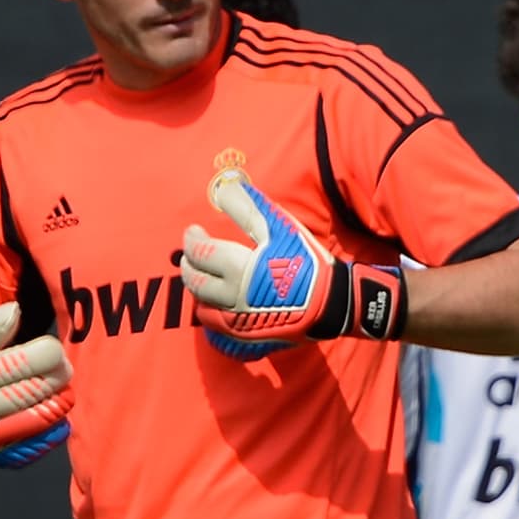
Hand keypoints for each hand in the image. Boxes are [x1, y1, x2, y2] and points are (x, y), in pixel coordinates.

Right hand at [0, 302, 72, 464]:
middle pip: (26, 394)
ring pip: (36, 421)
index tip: (55, 348)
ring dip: (58, 403)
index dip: (40, 356)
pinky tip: (58, 414)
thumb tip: (16, 310)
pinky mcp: (6, 459)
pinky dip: (56, 428)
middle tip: (66, 367)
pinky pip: (41, 444)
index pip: (9, 366)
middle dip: (53, 378)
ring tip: (65, 390)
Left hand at [181, 170, 405, 357]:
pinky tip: (215, 301)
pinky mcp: (245, 334)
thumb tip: (225, 184)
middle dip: (188, 264)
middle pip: (195, 281)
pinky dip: (209, 311)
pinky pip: (215, 326)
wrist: (329, 302)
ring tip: (201, 276)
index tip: (193, 230)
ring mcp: (237, 320)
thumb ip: (247, 206)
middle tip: (190, 254)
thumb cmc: (305, 259)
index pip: (199, 252)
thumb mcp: (279, 226)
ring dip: (196, 289)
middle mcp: (231, 297)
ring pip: (201, 306)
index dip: (191, 238)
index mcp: (236, 268)